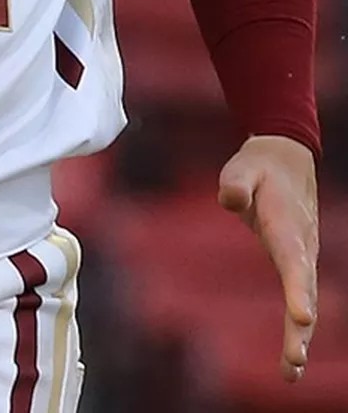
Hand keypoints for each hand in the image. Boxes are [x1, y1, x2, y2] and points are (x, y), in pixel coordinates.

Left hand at [218, 134, 319, 381]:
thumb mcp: (243, 168)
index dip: (297, 290)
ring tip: (290, 371)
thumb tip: (230, 200)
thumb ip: (237, 183)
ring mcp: (302, 259)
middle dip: (299, 328)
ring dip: (298, 337)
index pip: (294, 262)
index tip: (302, 318)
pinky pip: (298, 301)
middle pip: (303, 292)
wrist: (286, 163)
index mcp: (287, 226)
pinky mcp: (296, 266)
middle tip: (293, 359)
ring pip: (304, 302)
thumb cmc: (258, 168)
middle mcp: (301, 248)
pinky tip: (290, 361)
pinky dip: (296, 330)